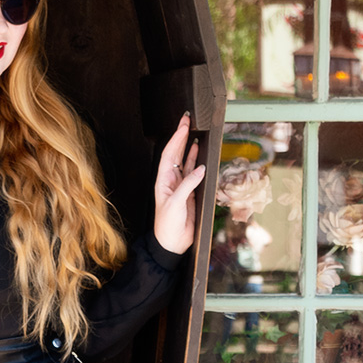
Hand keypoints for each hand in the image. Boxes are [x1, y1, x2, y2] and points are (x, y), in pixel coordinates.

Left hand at [152, 112, 204, 255]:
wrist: (172, 242)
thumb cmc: (168, 225)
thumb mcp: (176, 203)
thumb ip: (188, 185)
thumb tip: (200, 169)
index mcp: (163, 181)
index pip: (169, 154)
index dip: (176, 139)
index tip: (183, 126)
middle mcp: (170, 180)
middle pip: (175, 153)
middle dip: (181, 136)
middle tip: (187, 120)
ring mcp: (180, 185)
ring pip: (184, 160)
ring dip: (188, 146)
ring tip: (193, 131)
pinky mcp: (189, 192)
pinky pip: (192, 172)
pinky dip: (195, 161)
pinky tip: (198, 151)